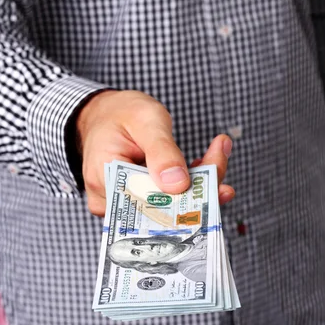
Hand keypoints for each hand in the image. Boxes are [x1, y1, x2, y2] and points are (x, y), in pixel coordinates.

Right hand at [77, 90, 233, 215]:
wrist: (108, 114)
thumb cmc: (122, 113)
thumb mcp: (145, 119)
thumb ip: (161, 151)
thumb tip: (178, 184)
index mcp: (104, 179)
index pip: (147, 202)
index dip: (184, 201)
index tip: (218, 185)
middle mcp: (110, 201)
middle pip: (160, 211)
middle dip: (198, 191)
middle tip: (220, 161)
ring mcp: (123, 206)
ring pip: (168, 209)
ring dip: (197, 186)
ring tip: (216, 155)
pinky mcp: (136, 204)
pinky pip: (166, 203)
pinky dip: (187, 185)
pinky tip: (202, 165)